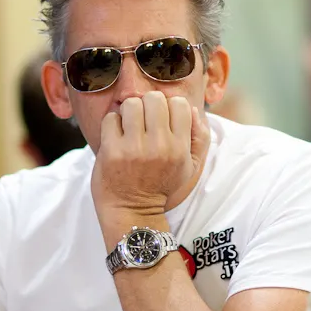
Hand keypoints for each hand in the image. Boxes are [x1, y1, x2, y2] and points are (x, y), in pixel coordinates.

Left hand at [91, 91, 209, 216]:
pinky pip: (111, 118)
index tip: (161, 121)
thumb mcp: (190, 168)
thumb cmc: (161, 186)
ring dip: (128, 113)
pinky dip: (112, 124)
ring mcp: (134, 148)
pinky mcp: (111, 151)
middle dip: (147, 106)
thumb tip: (192, 108)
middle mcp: (159, 146)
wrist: (132, 212)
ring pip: (132, 104)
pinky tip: (116, 138)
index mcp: (179, 148)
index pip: (179, 104)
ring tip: (129, 128)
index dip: (169, 108)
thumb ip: (199, 138)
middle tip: (142, 122)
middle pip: (154, 98)